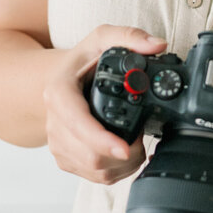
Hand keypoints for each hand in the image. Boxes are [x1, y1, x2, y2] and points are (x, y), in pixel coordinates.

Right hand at [43, 25, 166, 185]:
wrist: (61, 79)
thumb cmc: (82, 61)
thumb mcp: (102, 38)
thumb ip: (130, 36)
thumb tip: (157, 45)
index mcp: (59, 94)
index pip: (79, 124)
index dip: (102, 140)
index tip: (126, 148)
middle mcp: (55, 122)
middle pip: (89, 155)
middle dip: (123, 154)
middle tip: (143, 139)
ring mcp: (58, 143)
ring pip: (92, 170)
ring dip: (121, 165)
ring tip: (138, 146)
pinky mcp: (66, 158)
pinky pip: (92, 176)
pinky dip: (115, 171)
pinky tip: (126, 156)